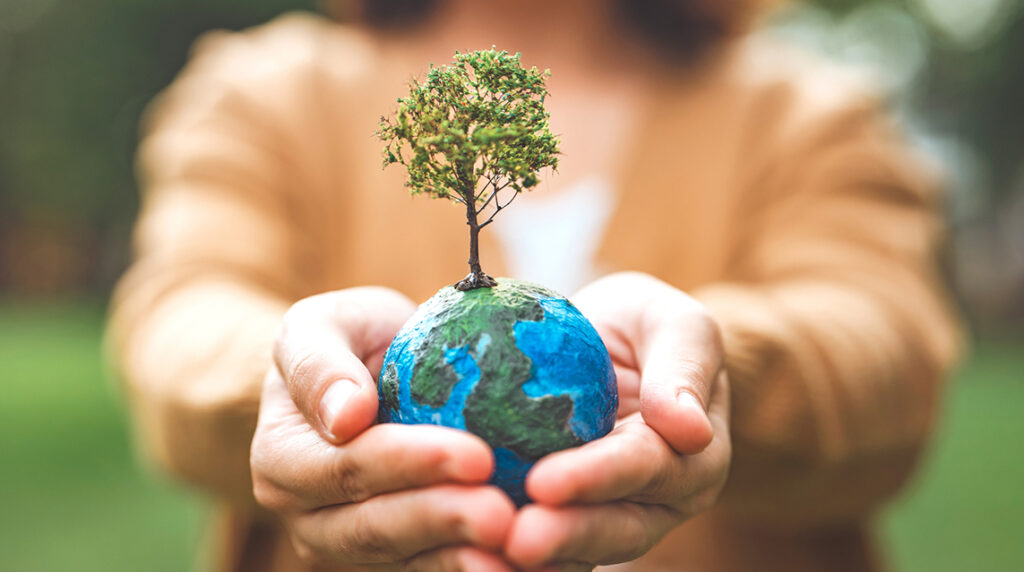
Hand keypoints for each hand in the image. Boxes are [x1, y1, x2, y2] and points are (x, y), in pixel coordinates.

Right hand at [250, 287, 516, 570]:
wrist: (366, 374)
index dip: (409, 464)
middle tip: (502, 514)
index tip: (476, 454)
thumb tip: (345, 416)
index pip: (347, 467)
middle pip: (375, 527)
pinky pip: (434, 567)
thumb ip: (319, 362)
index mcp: (282, 460)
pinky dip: (474, 566)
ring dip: (461, 556)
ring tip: (514, 544)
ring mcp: (350, 544)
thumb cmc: (347, 339)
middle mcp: (308, 515)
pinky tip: (518, 563)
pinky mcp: (396, 556)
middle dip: (442, 520)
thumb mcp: (322, 325)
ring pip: (406, 558)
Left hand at [504, 272, 731, 569]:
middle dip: (566, 535)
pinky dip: (514, 558)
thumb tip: (691, 430)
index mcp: (692, 455)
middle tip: (517, 540)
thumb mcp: (674, 324)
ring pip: (583, 549)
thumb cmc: (646, 327)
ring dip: (542, 555)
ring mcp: (616, 518)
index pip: (642, 466)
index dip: (595, 477)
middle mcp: (659, 500)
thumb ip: (684, 366)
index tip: (544, 483)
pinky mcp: (572, 523)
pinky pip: (551, 550)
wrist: (615, 347)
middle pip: (616, 527)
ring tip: (493, 553)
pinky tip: (478, 555)